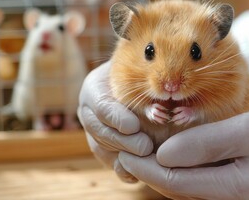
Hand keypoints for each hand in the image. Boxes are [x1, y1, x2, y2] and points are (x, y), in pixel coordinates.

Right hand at [77, 61, 152, 182]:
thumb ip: (146, 87)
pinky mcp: (102, 146)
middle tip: (146, 147)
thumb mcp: (142, 74)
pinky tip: (135, 174)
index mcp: (94, 88)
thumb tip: (160, 105)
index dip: (116, 118)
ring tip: (145, 158)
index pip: (101, 106)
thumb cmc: (143, 74)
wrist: (136, 81)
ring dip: (123, 156)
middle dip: (123, 141)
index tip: (133, 126)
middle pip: (100, 130)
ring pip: (101, 148)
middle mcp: (89, 111)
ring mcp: (93, 130)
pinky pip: (107, 161)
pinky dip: (122, 169)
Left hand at [118, 105, 248, 198]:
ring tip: (146, 148)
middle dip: (151, 171)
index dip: (145, 169)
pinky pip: (212, 182)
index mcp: (238, 192)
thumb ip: (207, 143)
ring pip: (195, 186)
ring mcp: (246, 199)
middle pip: (182, 189)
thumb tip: (163, 154)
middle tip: (127, 149)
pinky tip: (182, 150)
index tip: (121, 153)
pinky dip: (192, 167)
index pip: (176, 184)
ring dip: (170, 169)